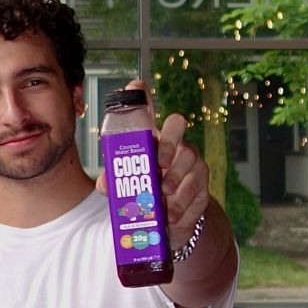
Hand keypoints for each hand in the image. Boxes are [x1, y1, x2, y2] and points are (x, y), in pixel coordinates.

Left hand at [114, 77, 210, 246]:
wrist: (172, 220)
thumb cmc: (147, 194)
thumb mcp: (127, 188)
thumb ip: (115, 182)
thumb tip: (105, 183)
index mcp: (151, 140)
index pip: (148, 111)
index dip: (142, 96)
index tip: (137, 86)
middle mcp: (173, 143)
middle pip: (177, 124)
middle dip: (169, 140)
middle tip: (160, 161)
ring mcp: (190, 161)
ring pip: (190, 156)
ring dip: (176, 176)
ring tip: (164, 194)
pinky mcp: (202, 182)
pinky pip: (197, 186)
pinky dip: (182, 201)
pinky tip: (172, 213)